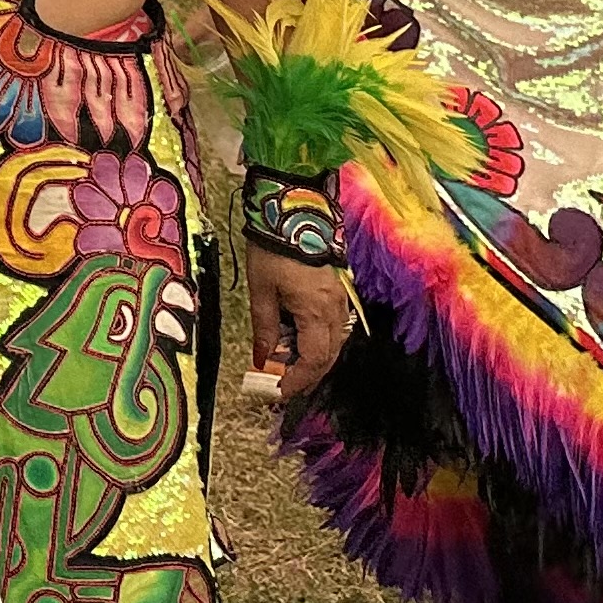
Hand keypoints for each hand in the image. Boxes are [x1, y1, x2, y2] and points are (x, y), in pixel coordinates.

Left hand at [247, 249, 353, 400]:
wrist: (295, 211)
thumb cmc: (274, 250)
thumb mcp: (262, 290)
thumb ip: (265, 328)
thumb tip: (262, 359)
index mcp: (317, 313)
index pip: (313, 361)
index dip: (297, 381)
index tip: (279, 392)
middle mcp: (336, 311)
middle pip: (327, 356)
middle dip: (306, 375)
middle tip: (282, 384)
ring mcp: (341, 301)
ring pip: (333, 344)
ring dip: (313, 359)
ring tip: (287, 366)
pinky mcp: (339, 292)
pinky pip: (334, 328)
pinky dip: (318, 342)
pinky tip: (299, 341)